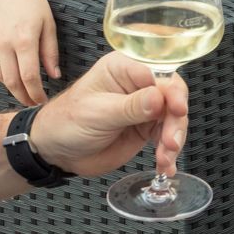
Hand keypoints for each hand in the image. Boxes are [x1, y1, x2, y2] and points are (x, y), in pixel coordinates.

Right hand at [0, 0, 58, 105]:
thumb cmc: (33, 3)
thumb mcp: (49, 25)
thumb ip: (50, 53)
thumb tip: (54, 76)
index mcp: (24, 41)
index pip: (29, 77)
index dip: (36, 93)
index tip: (42, 101)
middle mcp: (4, 45)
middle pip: (11, 82)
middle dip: (22, 97)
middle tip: (32, 104)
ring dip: (11, 88)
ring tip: (24, 93)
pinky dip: (1, 76)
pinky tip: (12, 78)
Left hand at [29, 51, 188, 177]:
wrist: (56, 152)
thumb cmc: (66, 123)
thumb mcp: (97, 113)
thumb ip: (130, 107)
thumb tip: (160, 98)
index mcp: (123, 68)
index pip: (158, 73)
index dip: (172, 91)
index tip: (176, 110)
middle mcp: (138, 84)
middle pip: (173, 95)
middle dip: (175, 121)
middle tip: (170, 142)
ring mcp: (145, 106)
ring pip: (174, 118)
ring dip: (174, 139)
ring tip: (165, 158)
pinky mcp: (147, 127)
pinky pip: (167, 136)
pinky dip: (169, 152)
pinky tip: (165, 165)